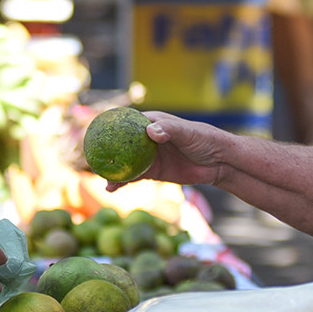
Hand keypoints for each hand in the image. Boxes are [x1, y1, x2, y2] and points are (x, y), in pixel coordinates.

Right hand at [105, 112, 228, 191]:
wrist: (219, 163)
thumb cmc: (205, 140)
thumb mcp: (188, 133)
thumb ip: (170, 131)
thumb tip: (152, 132)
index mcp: (152, 123)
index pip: (127, 123)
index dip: (110, 126)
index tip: (95, 132)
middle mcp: (147, 139)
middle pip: (121, 145)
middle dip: (107, 152)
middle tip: (93, 159)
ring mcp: (150, 157)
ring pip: (126, 163)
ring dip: (113, 170)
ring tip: (102, 179)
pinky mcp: (154, 172)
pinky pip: (134, 177)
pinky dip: (123, 182)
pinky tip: (113, 188)